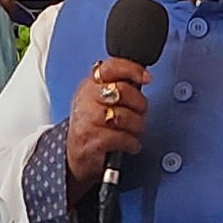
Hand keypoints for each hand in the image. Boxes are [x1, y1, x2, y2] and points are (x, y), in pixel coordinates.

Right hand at [61, 58, 152, 192]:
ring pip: (124, 116)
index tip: (146, 78)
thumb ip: (117, 84)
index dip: (132, 70)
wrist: (75, 155)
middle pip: (122, 91)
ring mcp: (87, 120)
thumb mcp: (99, 99)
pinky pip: (122, 138)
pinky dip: (132, 143)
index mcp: (89, 85)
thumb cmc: (92, 125)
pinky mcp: (92, 140)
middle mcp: (86, 99)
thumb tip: (141, 77)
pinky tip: (130, 144)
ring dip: (136, 126)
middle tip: (140, 111)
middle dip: (139, 103)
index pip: (111, 67)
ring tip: (134, 131)